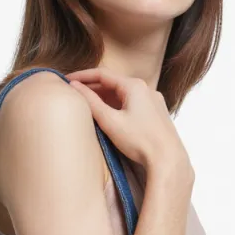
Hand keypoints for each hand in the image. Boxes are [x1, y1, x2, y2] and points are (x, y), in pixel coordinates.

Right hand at [65, 65, 192, 179]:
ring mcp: (153, 101)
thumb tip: (75, 87)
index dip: (82, 76)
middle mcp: (146, 89)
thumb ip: (91, 102)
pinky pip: (133, 104)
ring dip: (105, 98)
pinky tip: (110, 117)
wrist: (168, 159)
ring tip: (89, 106)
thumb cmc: (140, 141)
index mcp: (134, 86)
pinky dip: (118, 107)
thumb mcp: (110, 121)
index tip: (66, 79)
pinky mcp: (156, 114)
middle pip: (113, 84)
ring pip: (123, 95)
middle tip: (74, 94)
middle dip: (93, 88)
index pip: (102, 74)